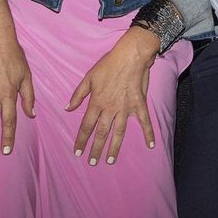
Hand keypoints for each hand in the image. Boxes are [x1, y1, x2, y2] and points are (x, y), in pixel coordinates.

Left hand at [65, 26, 158, 164]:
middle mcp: (110, 108)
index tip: (77, 152)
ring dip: (114, 147)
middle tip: (92, 163)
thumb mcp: (89, 77)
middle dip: (96, 149)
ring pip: (119, 132)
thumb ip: (78, 94)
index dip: (81, 140)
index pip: (86, 126)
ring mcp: (126, 108)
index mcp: (97, 102)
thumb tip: (67, 108)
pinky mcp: (139, 104)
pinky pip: (144, 122)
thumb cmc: (109, 64)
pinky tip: (150, 145)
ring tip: (110, 160)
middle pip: (102, 133)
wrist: (131, 55)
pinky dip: (148, 134)